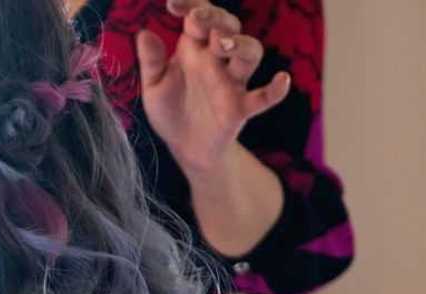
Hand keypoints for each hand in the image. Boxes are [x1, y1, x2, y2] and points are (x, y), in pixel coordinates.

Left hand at [137, 0, 290, 175]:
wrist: (184, 148)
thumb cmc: (170, 111)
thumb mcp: (153, 87)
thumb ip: (151, 62)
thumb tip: (143, 34)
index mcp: (193, 49)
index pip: (198, 16)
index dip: (190, 4)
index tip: (172, 4)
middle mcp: (216, 60)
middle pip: (228, 27)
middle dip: (217, 18)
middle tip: (199, 18)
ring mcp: (231, 82)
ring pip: (250, 53)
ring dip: (241, 45)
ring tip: (223, 45)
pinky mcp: (240, 108)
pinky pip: (264, 97)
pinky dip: (275, 90)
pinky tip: (282, 80)